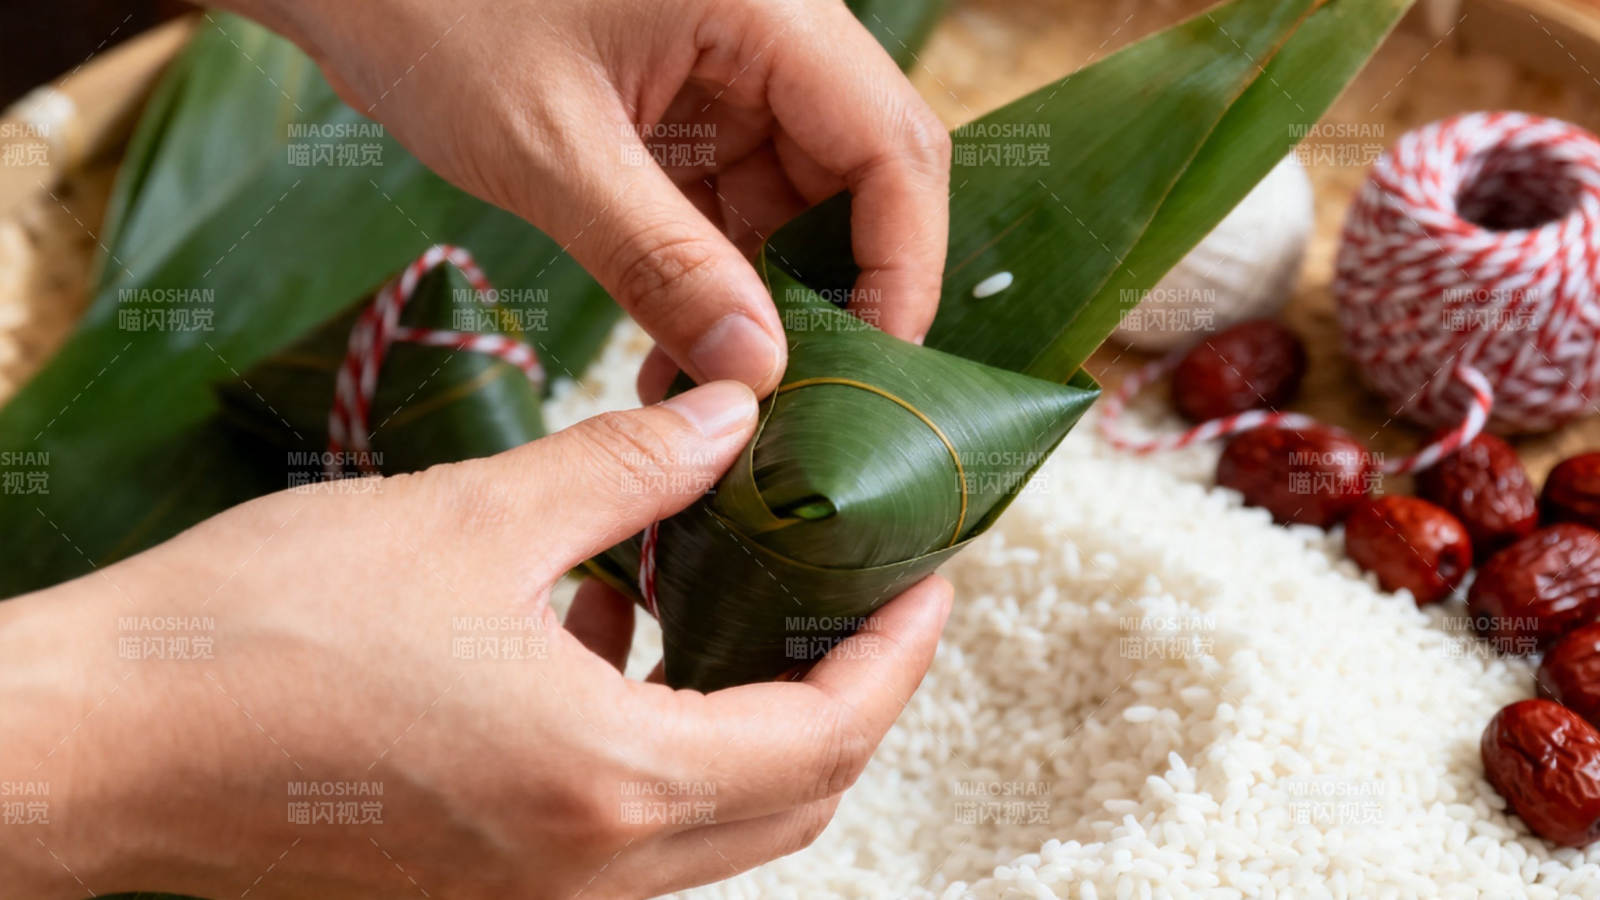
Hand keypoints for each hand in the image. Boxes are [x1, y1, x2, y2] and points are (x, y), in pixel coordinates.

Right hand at [0, 382, 951, 898]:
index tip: (929, 584)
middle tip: (867, 600)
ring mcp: (535, 895)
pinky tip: (607, 634)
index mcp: (616, 782)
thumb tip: (726, 415)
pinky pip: (624, 828)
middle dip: (850, 697)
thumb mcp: (476, 517)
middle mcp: (593, 870)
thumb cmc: (270, 630)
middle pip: (793, 801)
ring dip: (758, 724)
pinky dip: (658, 744)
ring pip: (714, 825)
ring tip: (747, 603)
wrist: (101, 744)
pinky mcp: (478, 886)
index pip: (826, 735)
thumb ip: (627, 468)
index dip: (896, 656)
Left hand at [232, 0, 951, 397]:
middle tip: (794, 403)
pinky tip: (681, 347)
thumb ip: (661, 262)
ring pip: (798, 197)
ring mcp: (729, 62)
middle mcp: (771, 26)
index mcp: (767, 3)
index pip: (892, 146)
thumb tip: (757, 373)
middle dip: (832, 295)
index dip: (899, 269)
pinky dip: (713, 272)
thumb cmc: (426, 9)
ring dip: (765, 297)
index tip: (871, 374)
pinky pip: (732, 197)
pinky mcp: (685, 97)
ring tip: (715, 390)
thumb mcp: (550, 149)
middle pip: (859, 175)